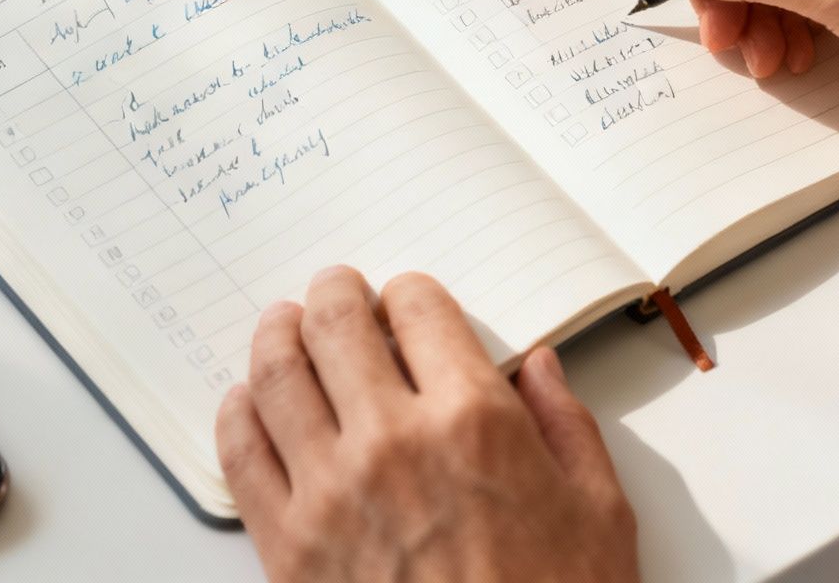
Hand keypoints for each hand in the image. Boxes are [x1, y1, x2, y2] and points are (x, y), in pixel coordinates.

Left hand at [215, 267, 639, 582]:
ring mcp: (331, 493)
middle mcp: (394, 442)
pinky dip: (238, 413)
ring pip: (278, 376)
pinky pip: (242, 455)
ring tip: (284, 326)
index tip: (407, 302)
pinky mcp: (288, 546)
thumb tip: (539, 371)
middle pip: (336, 325)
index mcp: (474, 420)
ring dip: (278, 336)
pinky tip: (248, 401)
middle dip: (335, 294)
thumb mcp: (600, 514)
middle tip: (336, 292)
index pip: (419, 309)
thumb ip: (568, 427)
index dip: (410, 294)